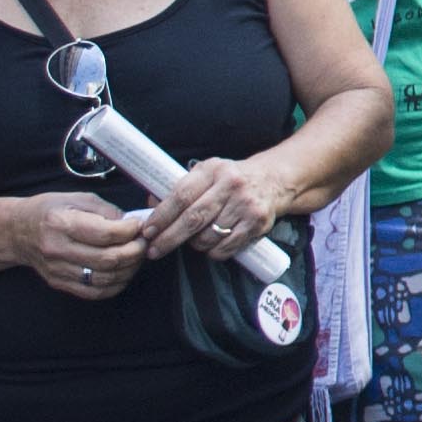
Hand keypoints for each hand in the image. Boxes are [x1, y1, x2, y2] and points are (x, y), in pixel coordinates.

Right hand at [15, 191, 145, 298]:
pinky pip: (95, 292)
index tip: (139, 225)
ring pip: (105, 278)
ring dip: (130, 268)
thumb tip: (132, 224)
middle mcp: (57, 249)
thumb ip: (106, 210)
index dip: (131, 231)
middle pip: (108, 259)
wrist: (18, 231)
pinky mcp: (60, 283)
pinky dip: (116, 284)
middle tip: (143, 242)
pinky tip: (124, 271)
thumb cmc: (50, 211)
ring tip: (136, 255)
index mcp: (61, 223)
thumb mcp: (77, 199)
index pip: (105, 234)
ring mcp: (57, 270)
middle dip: (135, 251)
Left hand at [140, 155, 290, 261]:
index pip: (182, 196)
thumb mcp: (207, 173)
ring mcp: (247, 205)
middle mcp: (232, 185)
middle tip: (154, 250)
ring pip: (208, 236)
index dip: (162, 216)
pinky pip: (225, 247)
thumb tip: (150, 204)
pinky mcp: (258, 223)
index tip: (148, 231)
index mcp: (213, 170)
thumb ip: (181, 188)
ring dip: (194, 244)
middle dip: (169, 238)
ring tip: (192, 240)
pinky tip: (211, 244)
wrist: (274, 179)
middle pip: (193, 219)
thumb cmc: (232, 179)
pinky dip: (212, 251)